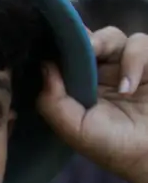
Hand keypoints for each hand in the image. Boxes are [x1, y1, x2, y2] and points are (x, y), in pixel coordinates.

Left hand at [38, 27, 147, 182]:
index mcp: (80, 85)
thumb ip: (53, 102)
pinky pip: (140, 44)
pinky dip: (134, 61)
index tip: (48, 42)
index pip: (65, 56)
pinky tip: (128, 88)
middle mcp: (102, 71)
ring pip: (113, 36)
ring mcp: (128, 65)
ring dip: (108, 49)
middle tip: (83, 51)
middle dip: (82, 41)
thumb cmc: (113, 147)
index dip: (57, 47)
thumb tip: (44, 66)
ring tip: (108, 79)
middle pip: (87, 39)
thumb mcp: (74, 129)